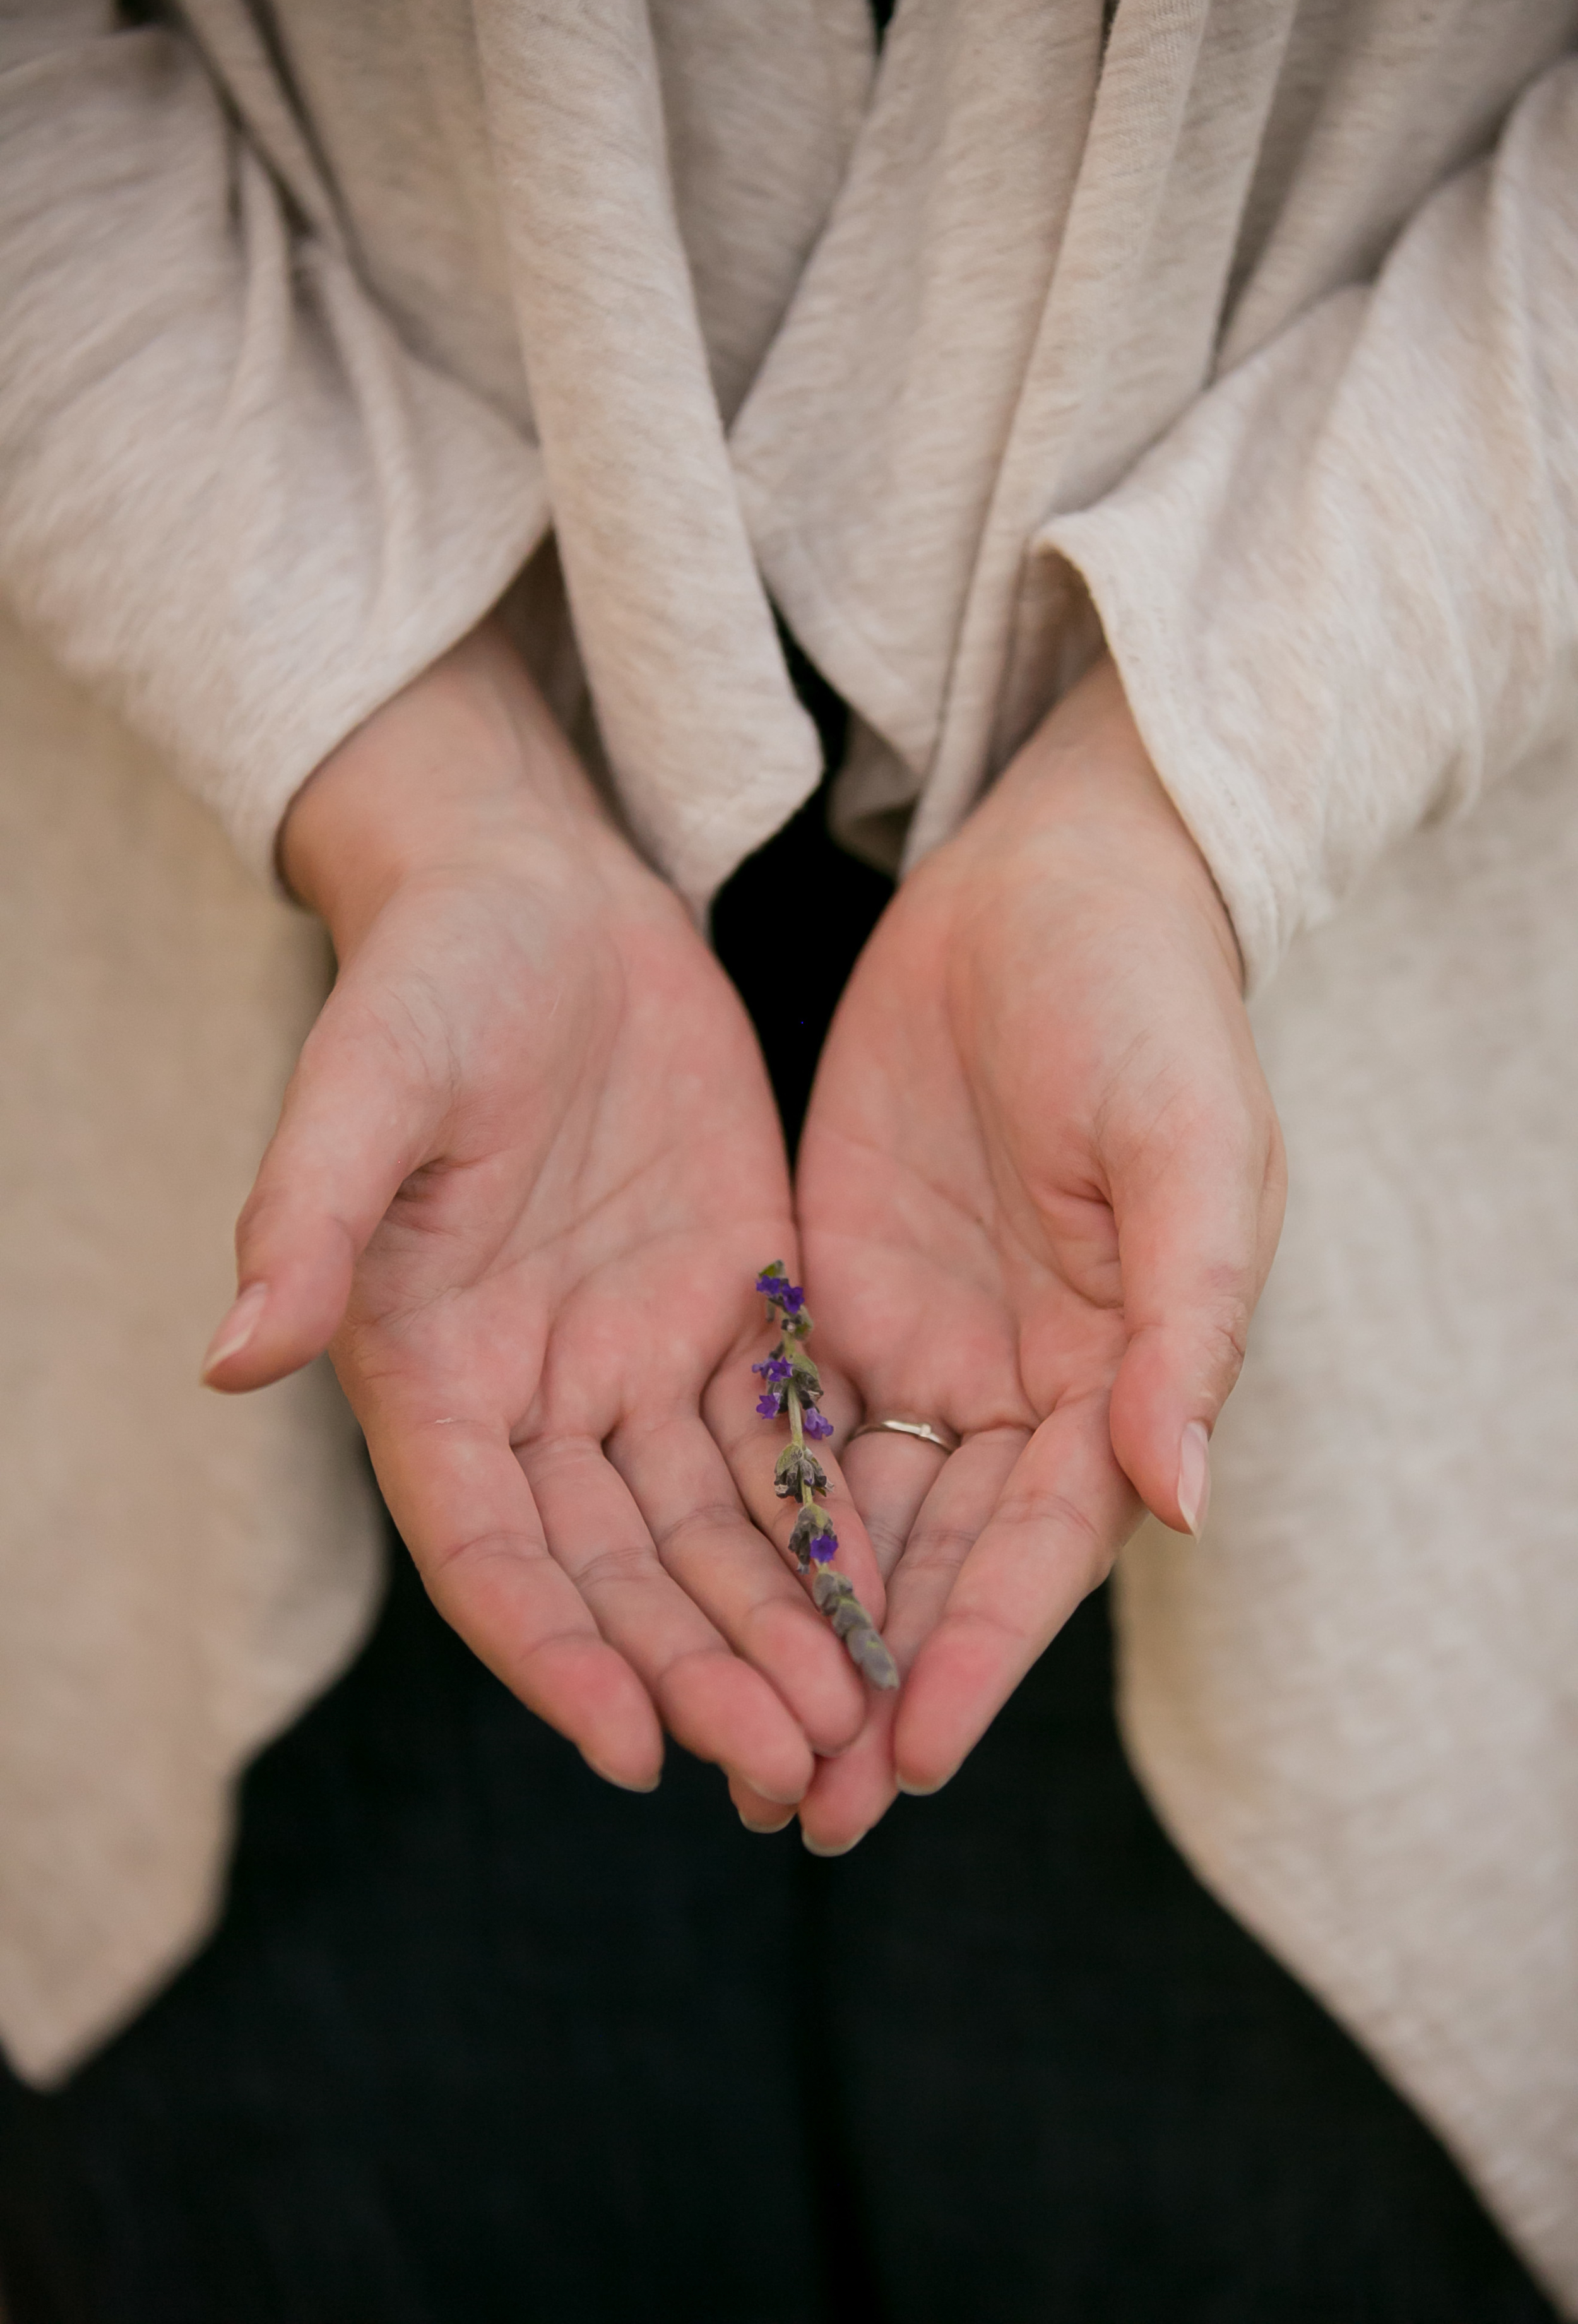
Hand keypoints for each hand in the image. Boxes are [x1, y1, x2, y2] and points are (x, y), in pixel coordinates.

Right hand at [201, 622, 876, 1802]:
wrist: (547, 896)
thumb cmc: (433, 975)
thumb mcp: (369, 1077)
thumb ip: (311, 1215)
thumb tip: (227, 1356)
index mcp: (428, 1369)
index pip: (488, 1546)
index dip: (550, 1651)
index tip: (630, 1749)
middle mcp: (535, 1395)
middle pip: (615, 1570)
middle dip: (693, 1672)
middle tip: (786, 1768)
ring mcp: (638, 1362)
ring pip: (710, 1531)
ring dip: (774, 1628)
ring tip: (853, 1724)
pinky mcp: (733, 1311)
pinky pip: (784, 1438)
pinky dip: (829, 1520)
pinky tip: (894, 1593)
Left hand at [777, 656, 1284, 1850]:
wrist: (1047, 887)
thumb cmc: (1148, 1007)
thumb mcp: (1191, 1151)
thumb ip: (1185, 1321)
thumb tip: (1181, 1499)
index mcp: (1118, 1377)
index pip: (1037, 1549)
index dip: (977, 1657)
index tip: (908, 1761)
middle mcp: (1015, 1390)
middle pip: (933, 1566)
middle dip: (868, 1684)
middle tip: (791, 1805)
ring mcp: (918, 1347)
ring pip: (846, 1520)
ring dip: (792, 1630)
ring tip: (721, 1742)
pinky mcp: (830, 1293)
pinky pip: (776, 1423)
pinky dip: (739, 1514)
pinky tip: (676, 1587)